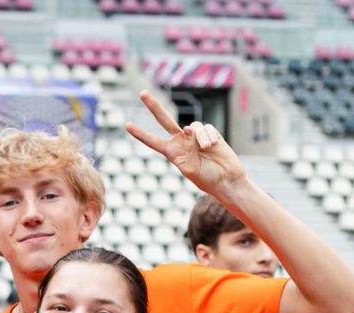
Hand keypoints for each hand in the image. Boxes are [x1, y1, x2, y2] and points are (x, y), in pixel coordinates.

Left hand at [126, 90, 246, 198]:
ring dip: (200, 137)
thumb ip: (185, 149)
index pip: (153, 141)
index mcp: (172, 152)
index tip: (127, 125)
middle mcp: (181, 141)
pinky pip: (206, 127)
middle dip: (153, 106)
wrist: (226, 178)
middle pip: (165, 120)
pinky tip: (214, 145)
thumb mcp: (189, 169)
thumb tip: (188, 128)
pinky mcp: (210, 132)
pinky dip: (209, 136)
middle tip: (141, 93)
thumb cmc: (206, 178)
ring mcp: (195, 135)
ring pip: (193, 126)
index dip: (141, 133)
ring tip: (207, 148)